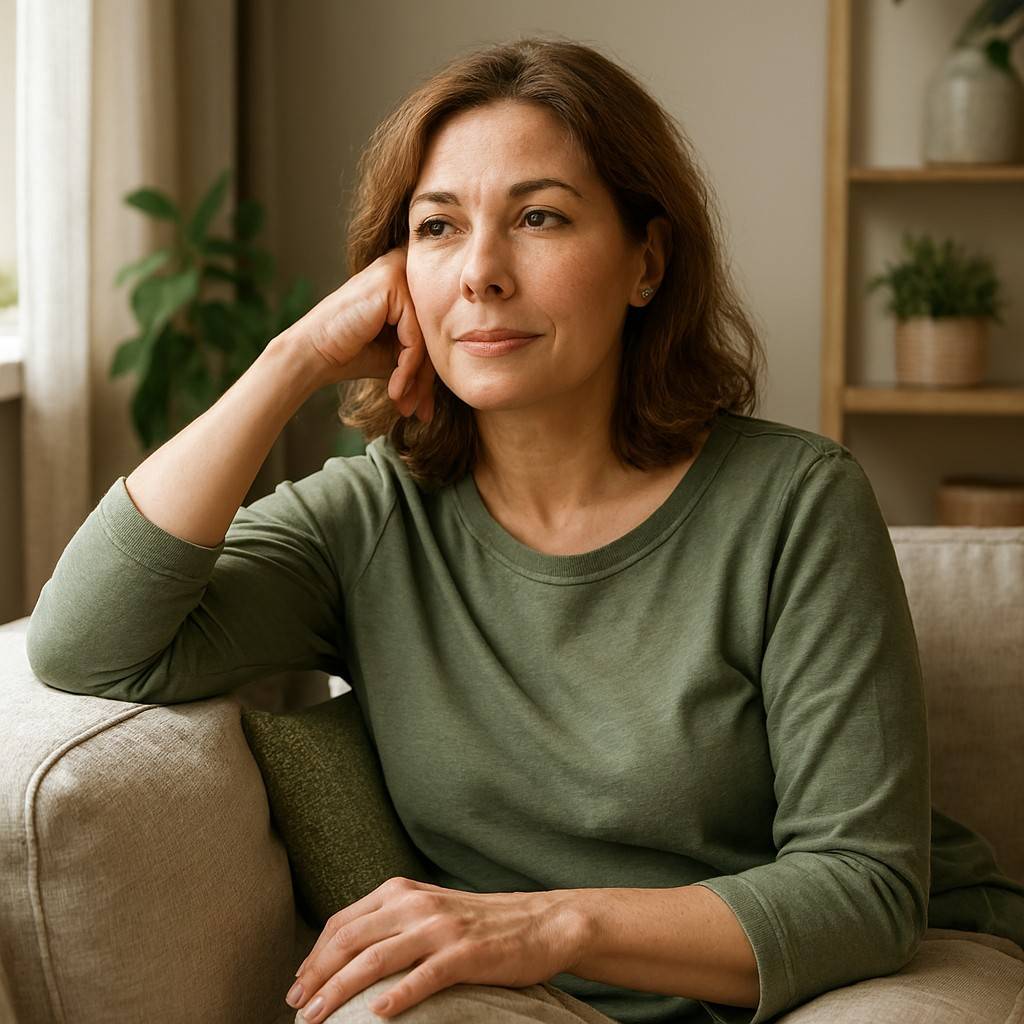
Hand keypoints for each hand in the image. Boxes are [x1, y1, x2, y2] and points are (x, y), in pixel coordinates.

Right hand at [280, 246, 435, 422]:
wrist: (313, 354)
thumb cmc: (352, 352)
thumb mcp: (399, 354)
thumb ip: (426, 353)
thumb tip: (461, 375)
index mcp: (411, 280)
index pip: (436, 328)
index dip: (431, 371)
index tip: (423, 407)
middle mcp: (407, 268)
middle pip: (435, 332)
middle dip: (426, 380)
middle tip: (419, 412)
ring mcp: (399, 271)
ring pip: (427, 337)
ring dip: (417, 379)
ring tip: (405, 405)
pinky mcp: (392, 283)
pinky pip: (415, 337)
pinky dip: (407, 368)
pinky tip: (394, 389)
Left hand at [285, 876, 584, 1020]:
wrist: (540, 922)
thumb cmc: (479, 923)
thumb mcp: (428, 910)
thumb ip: (390, 922)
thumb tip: (344, 955)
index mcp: (401, 891)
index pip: (342, 922)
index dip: (314, 956)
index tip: (297, 985)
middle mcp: (415, 903)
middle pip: (350, 941)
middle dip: (317, 977)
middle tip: (297, 1009)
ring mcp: (440, 928)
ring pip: (376, 960)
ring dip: (340, 991)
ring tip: (319, 1018)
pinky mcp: (465, 953)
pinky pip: (423, 977)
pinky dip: (397, 997)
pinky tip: (377, 1015)